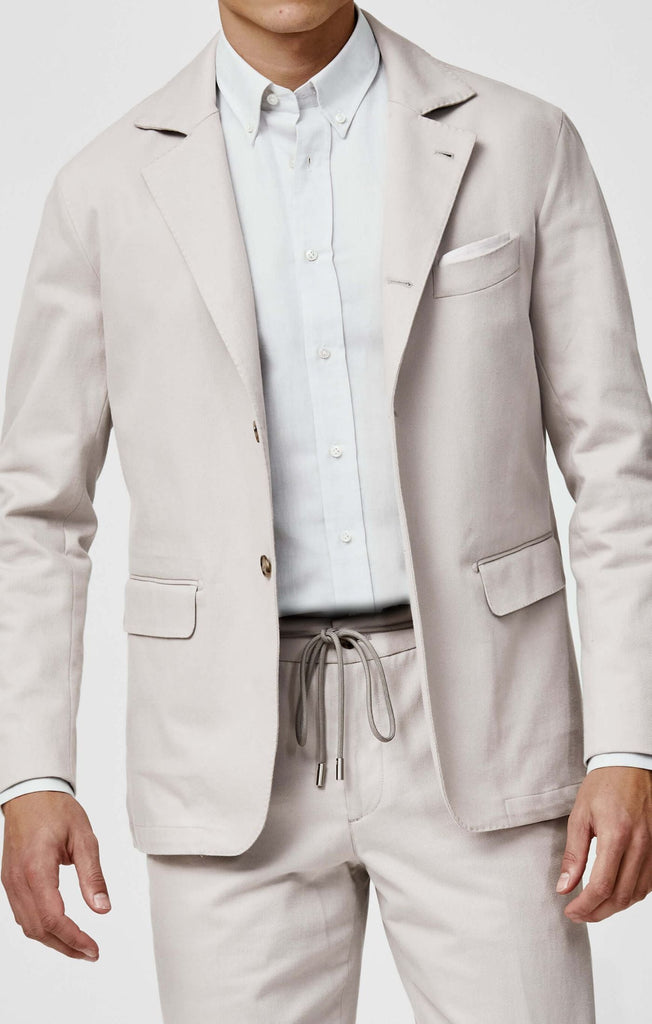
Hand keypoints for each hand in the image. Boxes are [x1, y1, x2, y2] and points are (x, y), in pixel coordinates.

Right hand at [1, 791, 110, 959]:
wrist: (31, 794)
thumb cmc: (56, 810)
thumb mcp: (84, 838)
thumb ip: (93, 876)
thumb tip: (102, 908)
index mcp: (37, 870)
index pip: (53, 918)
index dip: (74, 939)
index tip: (93, 948)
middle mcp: (19, 880)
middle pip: (38, 930)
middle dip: (65, 946)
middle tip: (90, 952)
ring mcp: (10, 882)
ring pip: (28, 926)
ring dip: (53, 941)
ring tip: (79, 945)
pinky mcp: (10, 881)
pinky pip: (22, 913)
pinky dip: (40, 927)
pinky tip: (59, 928)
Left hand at [557, 766, 651, 922]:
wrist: (629, 766)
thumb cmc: (604, 786)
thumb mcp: (579, 817)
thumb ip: (573, 855)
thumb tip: (564, 887)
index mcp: (616, 835)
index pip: (601, 885)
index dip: (585, 906)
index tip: (570, 911)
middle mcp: (640, 845)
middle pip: (620, 896)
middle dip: (597, 912)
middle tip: (579, 914)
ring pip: (637, 894)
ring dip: (614, 907)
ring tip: (593, 907)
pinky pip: (648, 884)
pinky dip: (631, 895)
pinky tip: (615, 894)